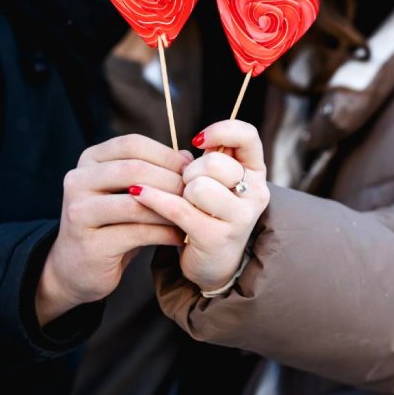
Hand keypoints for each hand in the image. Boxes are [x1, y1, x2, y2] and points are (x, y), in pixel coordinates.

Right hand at [37, 135, 190, 324]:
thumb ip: (153, 172)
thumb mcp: (127, 192)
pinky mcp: (89, 243)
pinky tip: (179, 236)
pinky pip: (136, 233)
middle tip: (195, 195)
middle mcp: (77, 180)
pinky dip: (164, 233)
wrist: (77, 268)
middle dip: (171, 181)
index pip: (132, 144)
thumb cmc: (111, 225)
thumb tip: (190, 158)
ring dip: (169, 208)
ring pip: (135, 202)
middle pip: (134, 169)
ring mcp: (79, 212)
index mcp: (89, 160)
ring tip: (191, 215)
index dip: (167, 155)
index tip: (192, 170)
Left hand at [131, 120, 268, 292]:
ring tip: (181, 201)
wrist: (212, 263)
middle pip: (215, 163)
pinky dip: (154, 199)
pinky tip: (137, 193)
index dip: (221, 131)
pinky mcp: (216, 237)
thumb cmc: (209, 212)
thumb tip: (195, 142)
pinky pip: (178, 208)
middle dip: (190, 171)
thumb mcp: (216, 181)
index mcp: (256, 173)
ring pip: (198, 186)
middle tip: (186, 185)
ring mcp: (239, 218)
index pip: (247, 136)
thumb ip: (213, 157)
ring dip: (179, 191)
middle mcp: (255, 194)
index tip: (197, 141)